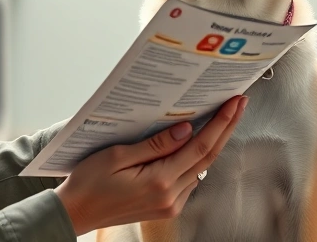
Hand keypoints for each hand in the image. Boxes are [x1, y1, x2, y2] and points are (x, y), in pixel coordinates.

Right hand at [54, 95, 247, 235]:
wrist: (76, 212)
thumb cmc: (89, 182)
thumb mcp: (117, 155)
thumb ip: (156, 144)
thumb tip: (187, 129)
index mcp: (159, 181)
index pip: (200, 147)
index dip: (220, 123)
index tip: (233, 103)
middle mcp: (170, 196)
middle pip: (208, 157)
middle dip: (226, 128)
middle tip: (239, 104)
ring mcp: (171, 204)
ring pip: (202, 168)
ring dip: (214, 142)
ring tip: (223, 117)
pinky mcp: (167, 207)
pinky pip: (190, 179)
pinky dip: (198, 158)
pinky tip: (200, 142)